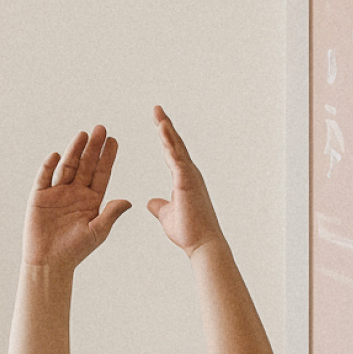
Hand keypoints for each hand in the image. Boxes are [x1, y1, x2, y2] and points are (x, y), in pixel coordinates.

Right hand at [22, 127, 127, 273]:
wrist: (49, 263)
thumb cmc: (75, 250)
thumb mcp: (97, 232)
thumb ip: (110, 214)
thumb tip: (128, 201)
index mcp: (91, 199)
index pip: (101, 173)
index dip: (107, 157)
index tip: (114, 141)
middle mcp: (75, 192)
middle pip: (85, 165)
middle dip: (93, 147)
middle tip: (101, 129)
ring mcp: (57, 192)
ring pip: (67, 167)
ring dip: (74, 151)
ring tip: (82, 134)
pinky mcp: (39, 197)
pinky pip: (44, 178)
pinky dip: (49, 166)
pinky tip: (56, 155)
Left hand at [145, 107, 229, 257]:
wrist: (202, 244)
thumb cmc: (189, 231)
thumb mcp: (167, 215)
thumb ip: (159, 206)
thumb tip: (150, 202)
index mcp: (183, 179)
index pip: (172, 153)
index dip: (165, 138)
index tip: (158, 123)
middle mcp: (188, 174)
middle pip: (175, 144)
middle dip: (165, 126)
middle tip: (156, 109)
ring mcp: (189, 176)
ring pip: (177, 147)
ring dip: (167, 129)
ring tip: (157, 113)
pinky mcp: (187, 181)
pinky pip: (177, 157)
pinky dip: (170, 142)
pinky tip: (162, 130)